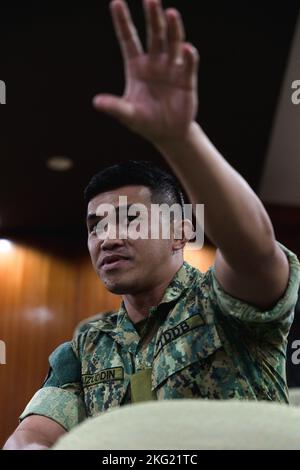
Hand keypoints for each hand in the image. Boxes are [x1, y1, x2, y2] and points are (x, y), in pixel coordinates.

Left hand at [93, 0, 198, 144]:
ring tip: (170, 13)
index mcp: (136, 67)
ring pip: (172, 42)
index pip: (129, 39)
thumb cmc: (145, 122)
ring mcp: (172, 68)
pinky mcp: (186, 78)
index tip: (116, 2)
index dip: (123, 22)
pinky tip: (185, 48)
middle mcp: (154, 62)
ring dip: (173, 28)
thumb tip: (96, 102)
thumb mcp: (128, 115)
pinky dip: (188, 55)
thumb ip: (115, 107)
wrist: (168, 134)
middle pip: (153, 34)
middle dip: (152, 17)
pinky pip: (188, 63)